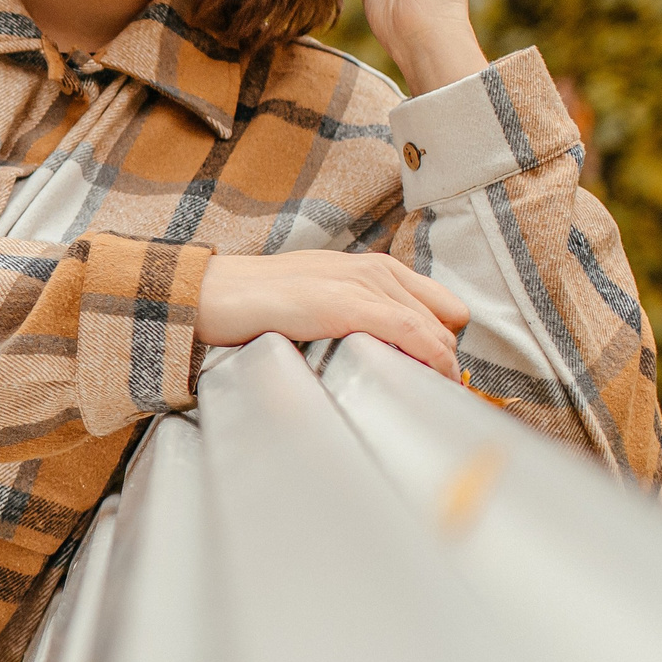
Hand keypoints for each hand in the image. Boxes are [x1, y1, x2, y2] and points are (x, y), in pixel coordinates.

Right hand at [194, 251, 470, 378]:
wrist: (214, 294)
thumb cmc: (260, 303)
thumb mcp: (323, 297)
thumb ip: (357, 311)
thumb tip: (384, 350)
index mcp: (374, 268)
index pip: (443, 305)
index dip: (445, 342)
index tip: (436, 374)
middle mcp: (377, 270)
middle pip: (446, 321)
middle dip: (445, 358)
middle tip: (430, 391)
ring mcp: (365, 284)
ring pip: (436, 330)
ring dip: (440, 366)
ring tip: (427, 394)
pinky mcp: (351, 304)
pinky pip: (415, 333)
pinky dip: (431, 359)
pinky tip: (428, 380)